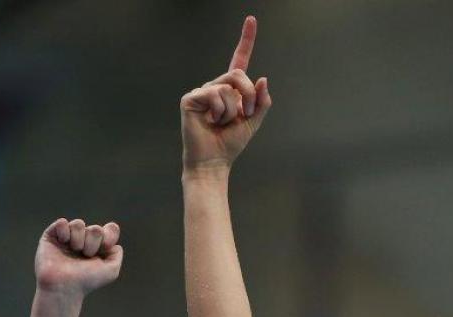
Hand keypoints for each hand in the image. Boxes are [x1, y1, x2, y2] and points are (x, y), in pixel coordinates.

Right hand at [34, 218, 121, 295]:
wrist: (64, 286)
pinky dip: (64, 232)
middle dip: (93, 242)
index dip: (110, 235)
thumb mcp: (111, 271)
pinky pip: (62, 222)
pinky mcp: (51, 236)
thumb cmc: (86, 280)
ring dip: (79, 239)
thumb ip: (116, 254)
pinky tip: (63, 243)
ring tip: (74, 251)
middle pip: (96, 228)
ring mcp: (67, 238)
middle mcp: (83, 241)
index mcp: (98, 247)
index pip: (110, 229)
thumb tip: (113, 243)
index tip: (105, 247)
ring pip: (78, 224)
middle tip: (86, 255)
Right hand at [181, 16, 271, 171]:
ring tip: (221, 124)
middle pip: (238, 75)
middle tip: (245, 115)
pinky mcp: (190, 98)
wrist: (215, 161)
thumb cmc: (231, 143)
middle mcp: (215, 86)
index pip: (239, 60)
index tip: (251, 19)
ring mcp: (202, 91)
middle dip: (249, 96)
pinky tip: (210, 122)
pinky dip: (219, 112)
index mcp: (231, 90)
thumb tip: (262, 78)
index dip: (246, 40)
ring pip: (228, 88)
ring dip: (233, 111)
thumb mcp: (253, 122)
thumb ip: (261, 101)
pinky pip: (214, 95)